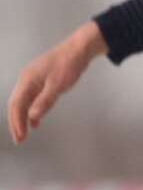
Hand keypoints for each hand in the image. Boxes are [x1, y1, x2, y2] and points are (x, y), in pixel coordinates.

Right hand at [8, 22, 108, 143]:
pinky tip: (36, 122)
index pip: (17, 105)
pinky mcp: (41, 81)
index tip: (21, 137)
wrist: (78, 49)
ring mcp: (33, 80)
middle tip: (19, 140)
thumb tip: (32, 117)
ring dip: (23, 118)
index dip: (17, 122)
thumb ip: (44, 102)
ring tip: (25, 134)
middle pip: (16, 105)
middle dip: (16, 123)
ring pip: (23, 102)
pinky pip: (32, 99)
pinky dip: (32, 111)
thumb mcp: (57, 85)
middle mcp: (26, 80)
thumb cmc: (68, 65)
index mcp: (27, 80)